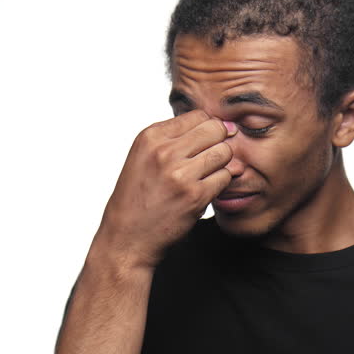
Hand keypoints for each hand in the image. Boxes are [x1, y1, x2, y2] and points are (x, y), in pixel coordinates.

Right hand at [92, 110, 235, 269]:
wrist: (127, 237)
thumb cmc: (138, 198)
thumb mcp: (144, 157)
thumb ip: (175, 138)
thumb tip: (220, 125)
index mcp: (151, 136)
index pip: (199, 115)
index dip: (207, 129)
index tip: (204, 144)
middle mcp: (165, 151)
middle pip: (215, 129)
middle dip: (218, 143)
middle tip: (208, 161)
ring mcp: (181, 173)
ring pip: (224, 152)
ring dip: (221, 164)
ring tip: (205, 176)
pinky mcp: (195, 195)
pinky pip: (226, 177)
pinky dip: (220, 184)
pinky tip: (204, 191)